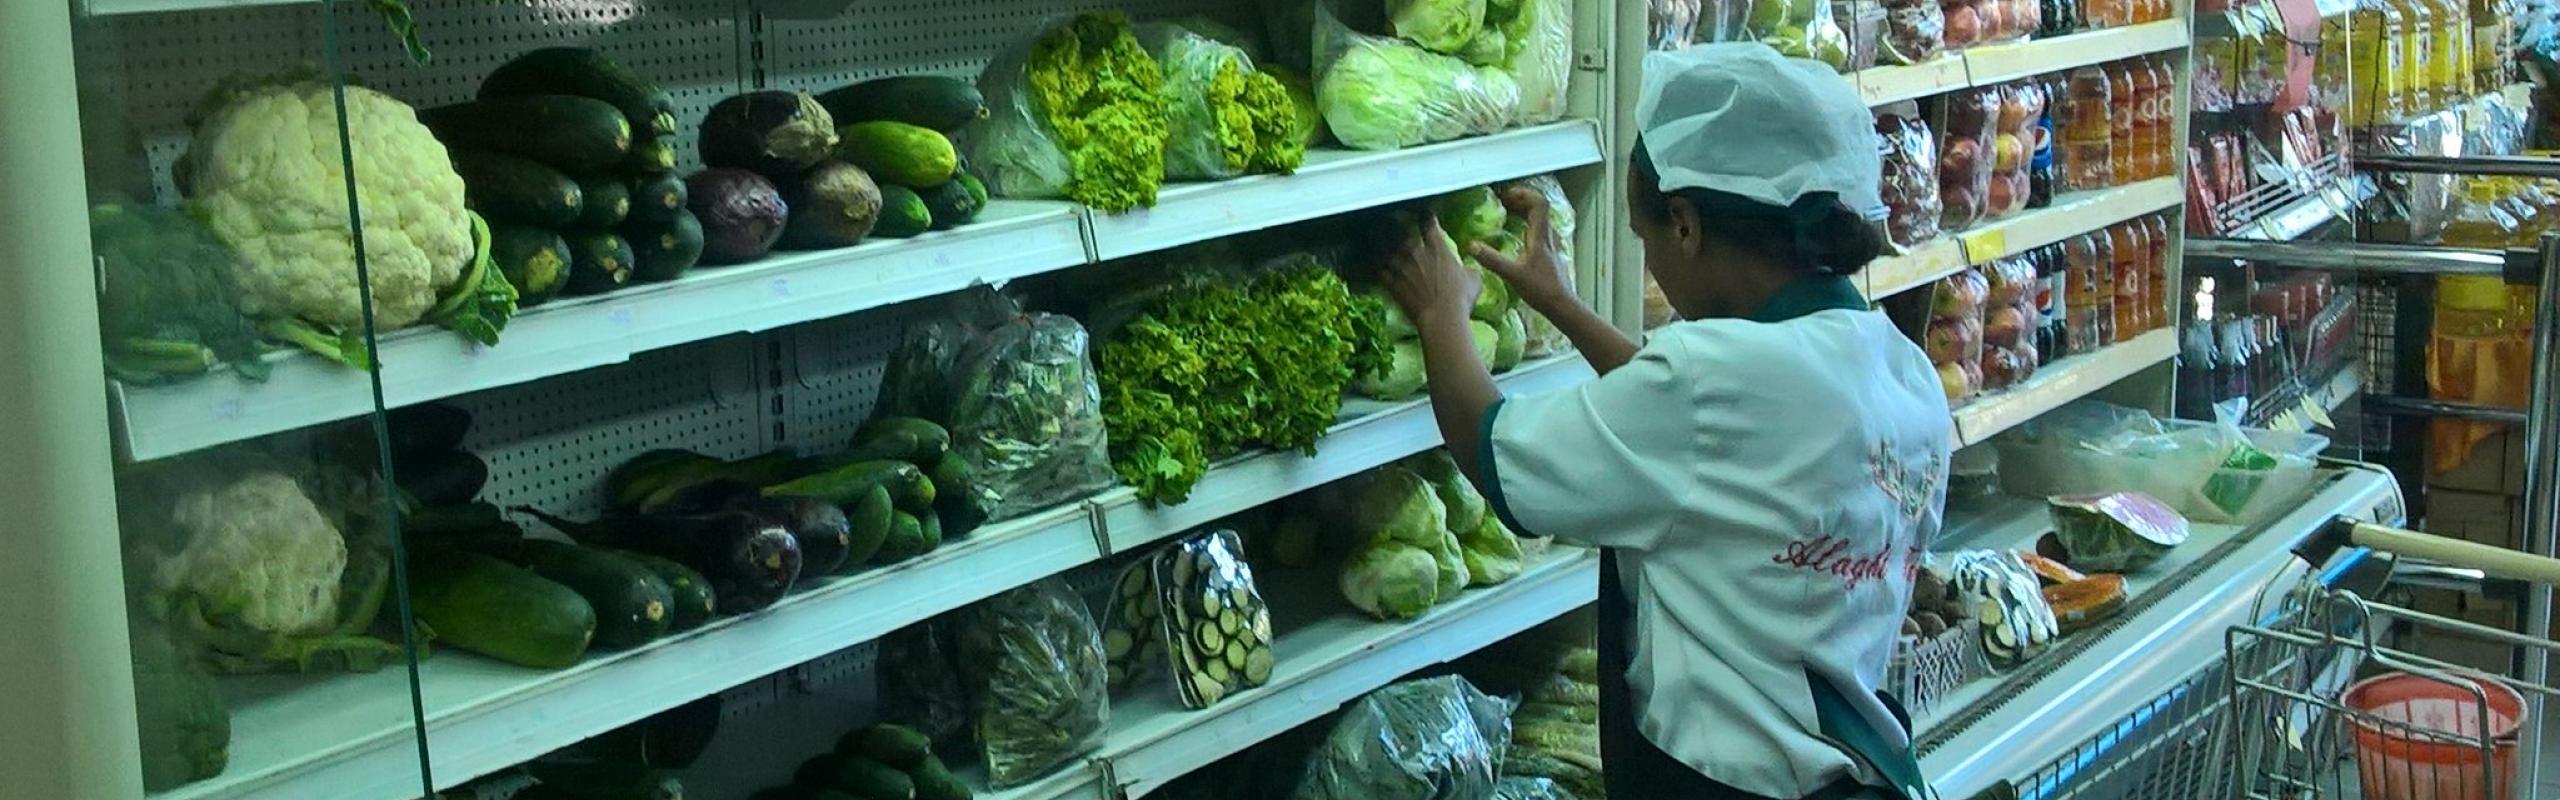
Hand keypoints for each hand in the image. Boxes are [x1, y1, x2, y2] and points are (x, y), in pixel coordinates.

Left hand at [1383, 215, 1479, 331]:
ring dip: (1382, 242)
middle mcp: (1416, 251)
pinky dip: (1377, 267)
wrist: (1441, 317)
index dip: (1426, 216)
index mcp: (1437, 247)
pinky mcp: (1392, 283)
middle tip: (1395, 221)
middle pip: (1401, 231)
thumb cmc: (1461, 297)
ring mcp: (1401, 266)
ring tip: (1377, 237)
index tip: (1425, 214)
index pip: (1429, 223)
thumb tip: (1466, 269)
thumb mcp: (1473, 279)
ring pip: (1385, 248)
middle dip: (1398, 224)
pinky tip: (1376, 265)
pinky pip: (1380, 271)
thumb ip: (1466, 269)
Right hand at [1468, 186, 1573, 311]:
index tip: (1506, 195)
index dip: (1524, 194)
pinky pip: (1539, 232)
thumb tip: (1471, 246)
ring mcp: (1551, 246)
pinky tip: (1517, 236)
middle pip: (1538, 209)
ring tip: (1508, 214)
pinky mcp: (1551, 255)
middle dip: (1521, 201)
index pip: (1538, 204)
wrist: (1562, 306)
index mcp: (1540, 237)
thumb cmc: (1541, 289)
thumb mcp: (1513, 275)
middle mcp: (1548, 237)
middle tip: (1503, 202)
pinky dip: (1527, 226)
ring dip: (1524, 213)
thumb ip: (1492, 260)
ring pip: (1540, 221)